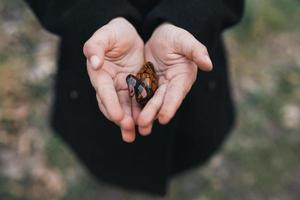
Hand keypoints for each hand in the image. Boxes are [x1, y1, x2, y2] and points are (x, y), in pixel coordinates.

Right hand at [83, 17, 143, 142]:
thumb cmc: (114, 32)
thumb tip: (94, 63)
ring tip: (134, 134)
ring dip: (129, 121)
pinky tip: (145, 123)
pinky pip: (137, 102)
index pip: (104, 91)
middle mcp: (109, 84)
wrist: (128, 33)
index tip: (118, 117)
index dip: (110, 104)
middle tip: (128, 130)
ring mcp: (121, 87)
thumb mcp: (104, 34)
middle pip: (113, 104)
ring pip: (124, 107)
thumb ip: (95, 46)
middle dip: (120, 118)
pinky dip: (140, 112)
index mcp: (99, 73)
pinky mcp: (134, 87)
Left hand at [137, 23, 212, 134]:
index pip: (176, 93)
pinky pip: (139, 95)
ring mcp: (158, 87)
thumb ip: (196, 51)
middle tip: (143, 124)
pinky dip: (134, 105)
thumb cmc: (175, 37)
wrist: (161, 36)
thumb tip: (209, 65)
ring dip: (143, 114)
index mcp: (182, 78)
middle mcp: (171, 86)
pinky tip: (127, 114)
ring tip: (135, 126)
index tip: (163, 118)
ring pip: (150, 102)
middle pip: (161, 101)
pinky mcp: (146, 85)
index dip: (170, 106)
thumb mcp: (185, 40)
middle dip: (153, 113)